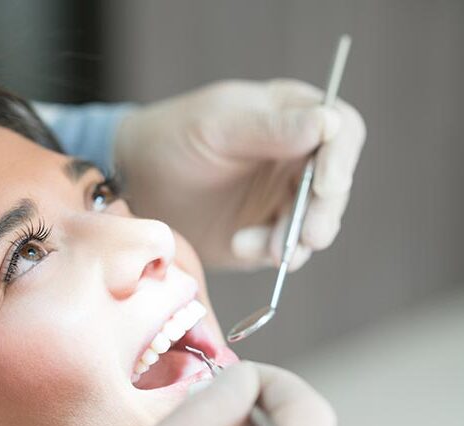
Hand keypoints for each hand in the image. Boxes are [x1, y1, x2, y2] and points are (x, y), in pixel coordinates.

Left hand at [115, 79, 365, 269]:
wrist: (140, 184)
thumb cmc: (174, 139)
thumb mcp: (218, 126)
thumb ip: (271, 127)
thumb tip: (327, 123)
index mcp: (292, 117)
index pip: (341, 132)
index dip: (341, 159)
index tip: (326, 186)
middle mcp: (296, 160)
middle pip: (335, 187)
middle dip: (323, 213)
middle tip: (308, 237)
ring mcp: (283, 199)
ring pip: (315, 224)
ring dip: (295, 240)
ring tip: (261, 248)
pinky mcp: (266, 233)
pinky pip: (285, 249)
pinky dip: (270, 253)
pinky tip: (240, 245)